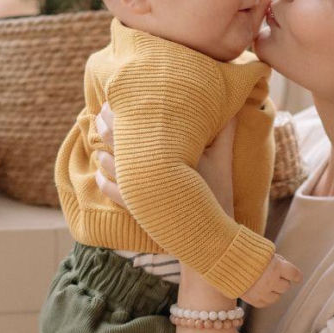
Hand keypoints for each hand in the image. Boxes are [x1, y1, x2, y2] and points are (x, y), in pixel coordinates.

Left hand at [93, 101, 236, 215]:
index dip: (123, 109)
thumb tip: (234, 108)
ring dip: (102, 149)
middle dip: (108, 124)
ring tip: (98, 137)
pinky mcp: (135, 207)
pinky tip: (99, 172)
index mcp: (168, 151)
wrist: (210, 235)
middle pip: (119, 139)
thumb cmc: (217, 194)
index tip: (116, 98)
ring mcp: (139, 188)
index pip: (138, 123)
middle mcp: (149, 167)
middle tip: (102, 111)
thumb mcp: (223, 161)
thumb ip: (225, 133)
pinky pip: (111, 190)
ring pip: (110, 163)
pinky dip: (103, 180)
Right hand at [241, 253, 303, 307]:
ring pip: (277, 297)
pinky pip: (265, 303)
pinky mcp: (252, 299)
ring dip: (274, 290)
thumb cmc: (245, 251)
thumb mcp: (265, 251)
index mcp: (276, 266)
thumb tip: (288, 271)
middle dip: (282, 281)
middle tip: (274, 275)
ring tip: (266, 283)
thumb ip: (277, 261)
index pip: (294, 275)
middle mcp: (270, 281)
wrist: (224, 259)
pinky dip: (265, 298)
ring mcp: (261, 292)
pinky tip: (261, 291)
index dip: (295, 275)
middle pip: (286, 287)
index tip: (296, 276)